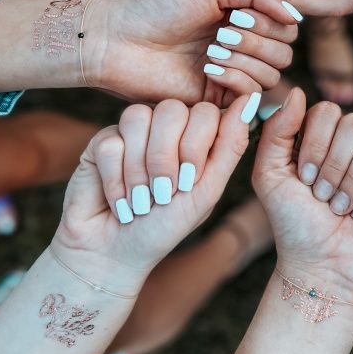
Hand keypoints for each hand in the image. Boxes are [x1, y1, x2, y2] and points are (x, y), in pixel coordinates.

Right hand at [53, 95, 257, 295]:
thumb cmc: (165, 226)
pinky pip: (110, 141)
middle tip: (163, 192)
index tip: (189, 181)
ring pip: (138, 118)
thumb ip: (230, 145)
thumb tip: (250, 99)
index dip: (196, 145)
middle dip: (167, 158)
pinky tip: (119, 201)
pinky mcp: (102, 142)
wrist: (114, 255)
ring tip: (140, 200)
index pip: (206, 111)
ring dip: (140, 170)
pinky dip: (116, 180)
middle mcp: (166, 128)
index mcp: (196, 137)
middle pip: (171, 109)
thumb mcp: (207, 190)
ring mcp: (133, 132)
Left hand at [84, 0, 298, 106]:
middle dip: (259, 40)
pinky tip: (210, 68)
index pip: (286, 26)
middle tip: (223, 33)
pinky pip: (251, 95)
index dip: (271, 20)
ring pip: (273, 74)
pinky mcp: (218, 99)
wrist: (120, 39)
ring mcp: (232, 74)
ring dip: (247, 58)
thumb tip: (295, 16)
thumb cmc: (160, 6)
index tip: (237, 13)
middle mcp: (242, 46)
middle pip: (285, 51)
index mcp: (243, 17)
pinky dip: (237, 78)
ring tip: (213, 50)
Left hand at [252, 89, 352, 302]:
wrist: (322, 266)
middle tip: (323, 197)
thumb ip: (276, 132)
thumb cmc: (293, 223)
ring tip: (341, 208)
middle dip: (334, 167)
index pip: (327, 111)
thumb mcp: (269, 176)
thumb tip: (298, 92)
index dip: (314, 144)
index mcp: (322, 135)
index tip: (304, 179)